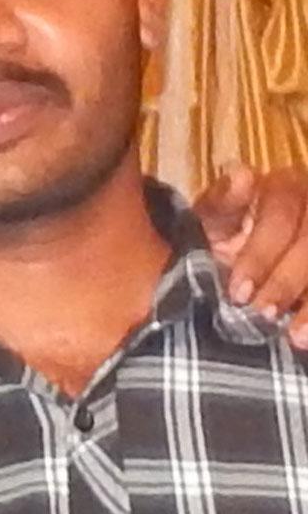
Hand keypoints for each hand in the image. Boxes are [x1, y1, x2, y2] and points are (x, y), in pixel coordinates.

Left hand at [194, 162, 307, 348]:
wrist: (242, 268)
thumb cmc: (226, 237)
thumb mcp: (214, 221)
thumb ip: (222, 201)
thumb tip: (242, 175)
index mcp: (283, 187)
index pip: (280, 215)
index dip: (261, 256)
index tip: (239, 292)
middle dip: (286, 282)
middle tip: (262, 314)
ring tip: (295, 337)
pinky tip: (307, 338)